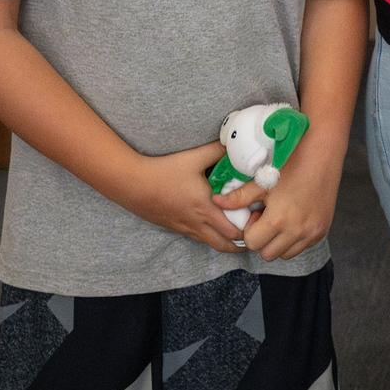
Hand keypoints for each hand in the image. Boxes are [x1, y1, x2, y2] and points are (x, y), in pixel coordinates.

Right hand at [113, 143, 245, 253]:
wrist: (132, 183)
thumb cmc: (163, 170)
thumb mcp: (193, 157)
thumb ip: (216, 150)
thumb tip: (234, 144)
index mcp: (206, 210)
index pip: (235, 232)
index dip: (249, 230)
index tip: (257, 220)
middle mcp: (197, 224)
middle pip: (225, 245)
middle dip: (241, 242)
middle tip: (251, 229)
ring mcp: (184, 228)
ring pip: (210, 244)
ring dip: (224, 241)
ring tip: (234, 230)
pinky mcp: (173, 227)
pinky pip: (196, 237)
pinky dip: (208, 235)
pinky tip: (210, 222)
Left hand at [216, 157, 341, 262]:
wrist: (322, 153)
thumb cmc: (290, 163)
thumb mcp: (262, 180)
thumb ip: (238, 197)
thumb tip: (216, 202)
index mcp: (278, 220)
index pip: (252, 243)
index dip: (250, 230)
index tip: (257, 213)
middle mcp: (297, 231)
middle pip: (267, 254)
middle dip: (263, 239)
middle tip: (267, 217)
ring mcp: (311, 233)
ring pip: (285, 254)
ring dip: (278, 242)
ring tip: (281, 218)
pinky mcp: (322, 231)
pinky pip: (302, 247)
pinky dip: (294, 239)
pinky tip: (294, 218)